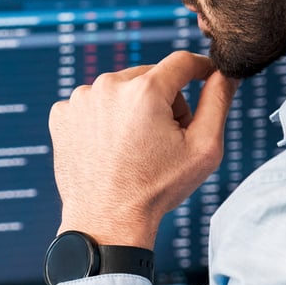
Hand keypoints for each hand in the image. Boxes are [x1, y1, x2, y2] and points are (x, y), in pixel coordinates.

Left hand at [48, 51, 238, 248]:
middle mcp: (108, 86)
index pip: (181, 62)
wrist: (106, 221)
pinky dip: (102, 120)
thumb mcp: (203, 148)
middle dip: (163, 100)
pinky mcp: (61, 115)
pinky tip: (108, 147)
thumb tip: (224, 72)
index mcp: (145, 90)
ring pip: (119, 90)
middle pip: (149, 77)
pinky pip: (92, 105)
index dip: (199, 68)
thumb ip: (218, 102)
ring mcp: (80, 100)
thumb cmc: (157, 189)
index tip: (206, 76)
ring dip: (131, 108)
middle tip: (164, 139)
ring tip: (134, 147)